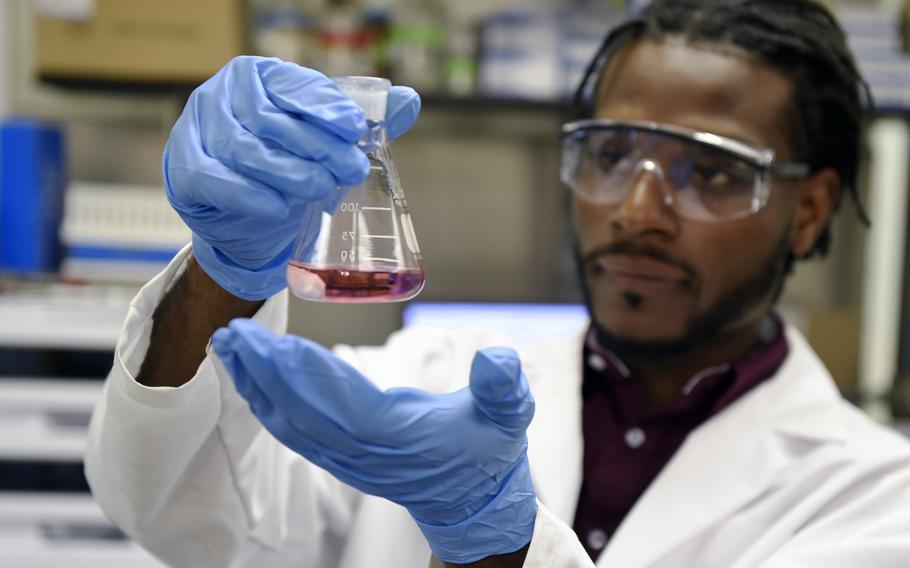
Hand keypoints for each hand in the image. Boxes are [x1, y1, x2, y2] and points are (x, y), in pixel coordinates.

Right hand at [164, 56, 419, 299]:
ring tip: (321, 188)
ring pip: (245, 149)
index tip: (355, 129)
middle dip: (317, 146)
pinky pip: (215, 180)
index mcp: (260, 76)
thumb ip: (358, 121)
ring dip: (287, 171)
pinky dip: (249, 195)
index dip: (325, 107)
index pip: (294, 86)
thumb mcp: (321, 143)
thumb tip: (409, 101)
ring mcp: (198, 129)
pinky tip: (277, 207)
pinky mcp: (183, 168)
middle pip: (273, 119)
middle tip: (350, 169)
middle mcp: (224, 95)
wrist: (243, 217)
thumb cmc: (284, 167)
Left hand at [211, 319, 537, 563]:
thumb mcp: (510, 417)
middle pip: (303, 413)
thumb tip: (497, 357)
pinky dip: (268, 404)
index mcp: (400, 437)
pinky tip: (252, 380)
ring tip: (229, 348)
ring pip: (291, 423)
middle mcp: (364, 451)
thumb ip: (504, 389)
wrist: (473, 504)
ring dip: (257, 385)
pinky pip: (295, 431)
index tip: (273, 345)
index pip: (342, 404)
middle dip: (266, 373)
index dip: (305, 376)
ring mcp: (348, 459)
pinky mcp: (340, 457)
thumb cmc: (488, 453)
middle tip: (233, 334)